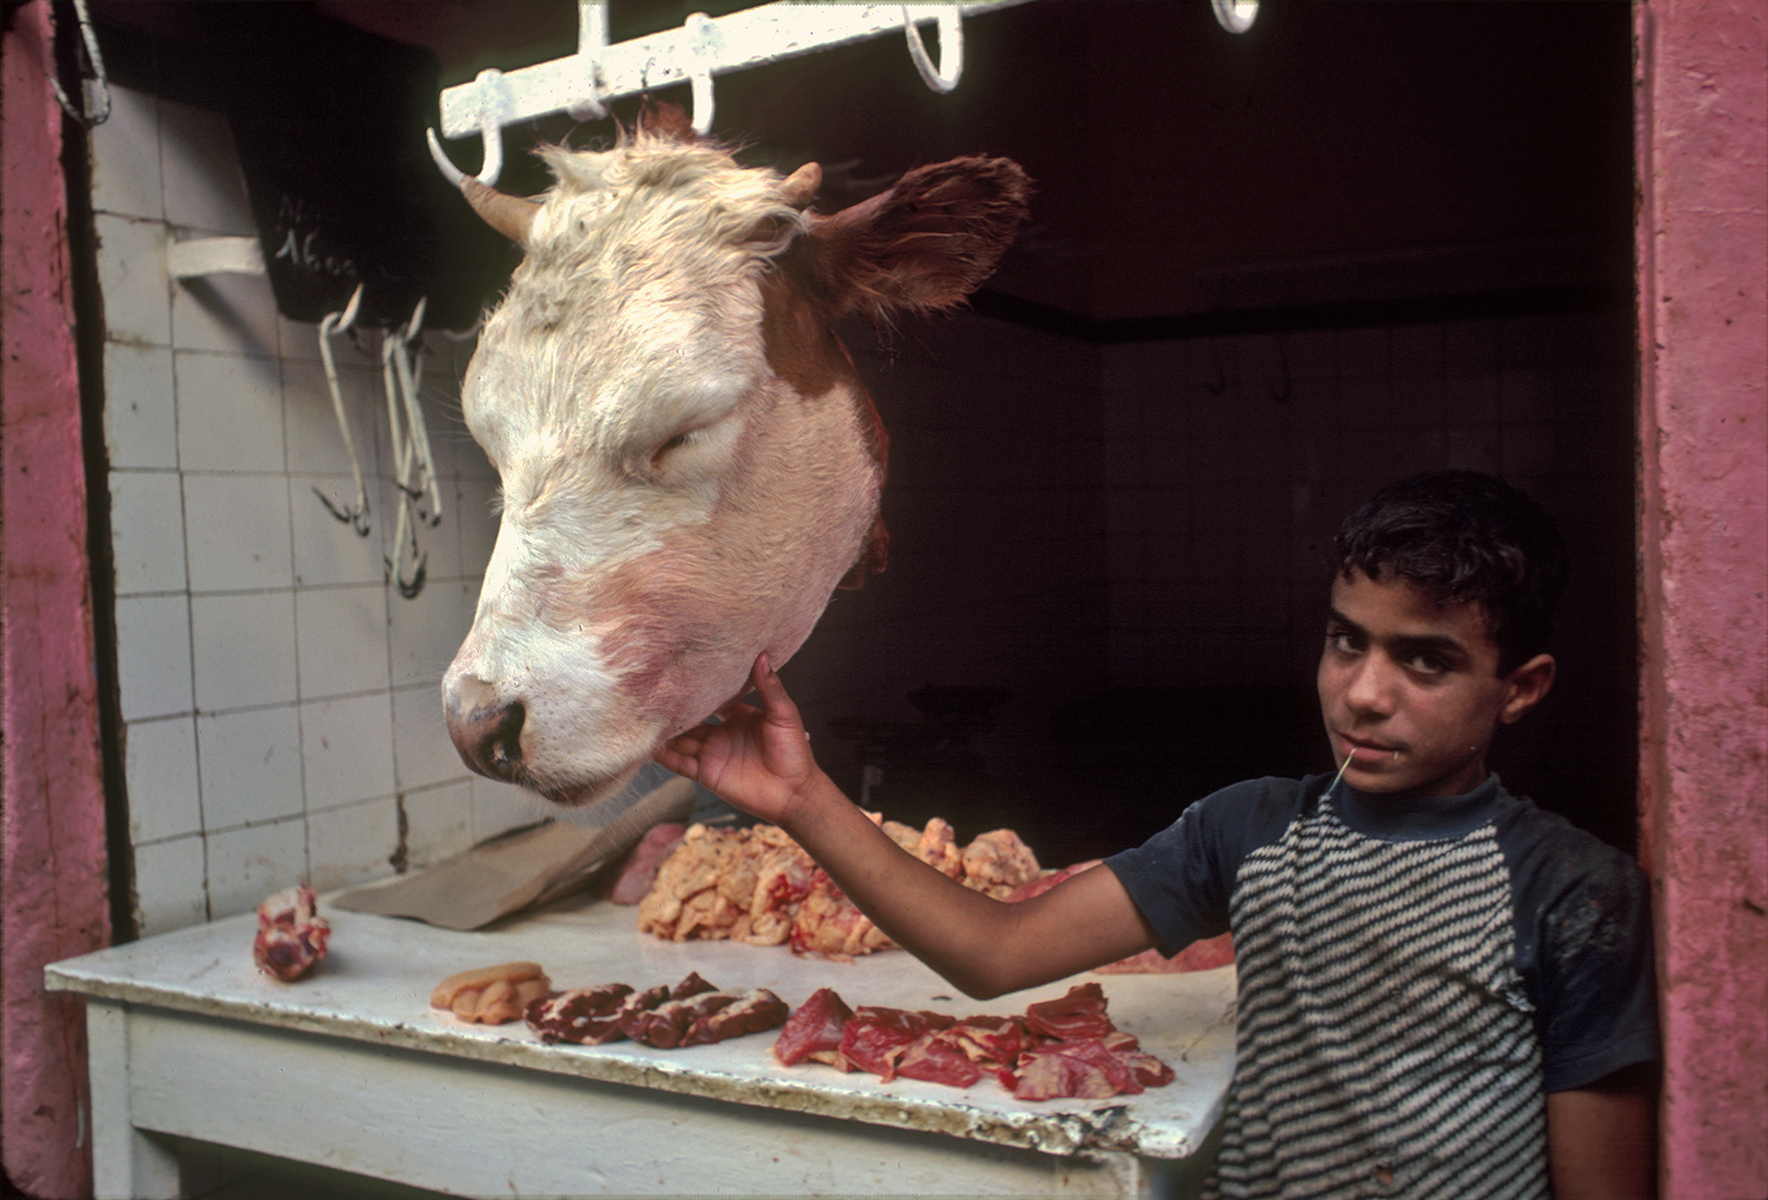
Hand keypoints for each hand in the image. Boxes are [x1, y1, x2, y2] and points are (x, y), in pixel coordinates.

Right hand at [652, 654, 819, 824]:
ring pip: (680, 740)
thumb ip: (770, 688)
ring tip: (642, 716)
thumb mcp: (783, 714)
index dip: (698, 687)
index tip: (681, 672)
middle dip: (674, 708)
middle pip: (691, 718)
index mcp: (739, 715)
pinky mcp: (706, 774)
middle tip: (652, 692)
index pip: (713, 698)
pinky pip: (680, 763)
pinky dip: (664, 756)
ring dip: (664, 731)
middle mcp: (721, 733)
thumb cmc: (794, 752)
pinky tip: (648, 746)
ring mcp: (712, 753)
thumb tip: (762, 656)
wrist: (794, 793)